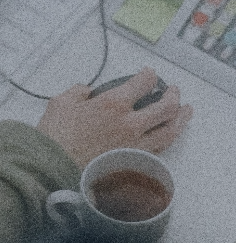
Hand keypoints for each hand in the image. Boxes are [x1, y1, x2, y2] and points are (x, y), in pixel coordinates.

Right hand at [37, 67, 191, 168]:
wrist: (56, 168)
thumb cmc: (57, 138)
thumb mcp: (60, 103)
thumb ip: (78, 92)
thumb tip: (87, 91)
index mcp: (113, 104)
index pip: (142, 84)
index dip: (148, 75)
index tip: (149, 74)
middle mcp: (130, 124)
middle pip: (165, 107)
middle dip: (172, 95)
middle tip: (173, 90)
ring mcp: (136, 146)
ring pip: (169, 130)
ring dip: (180, 118)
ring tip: (185, 111)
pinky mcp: (135, 163)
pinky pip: (160, 149)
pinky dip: (168, 138)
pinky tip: (169, 134)